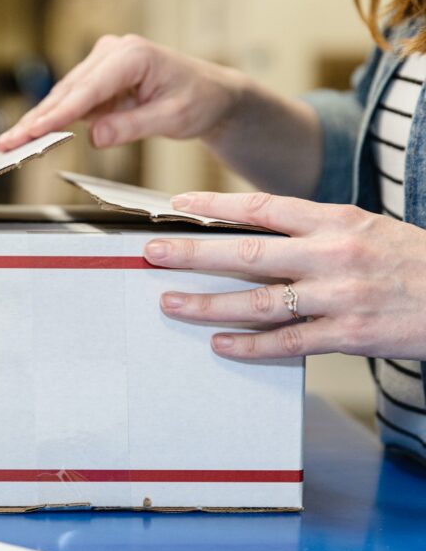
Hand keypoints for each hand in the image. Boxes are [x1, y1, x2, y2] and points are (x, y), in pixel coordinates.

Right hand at [0, 34, 245, 151]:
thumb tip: (95, 137)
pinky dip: (52, 120)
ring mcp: (102, 64)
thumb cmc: (199, 100)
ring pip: (63, 97)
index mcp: (131, 55)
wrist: (211, 94)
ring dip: (37, 122)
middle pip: (66, 93)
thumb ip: (132, 127)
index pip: (86, 91)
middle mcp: (112, 53)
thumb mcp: (172, 118)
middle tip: (6, 143)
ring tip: (9, 143)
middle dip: (35, 121)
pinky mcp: (98, 79)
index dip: (56, 115)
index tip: (31, 132)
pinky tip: (29, 135)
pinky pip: (71, 102)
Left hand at [144, 191, 425, 359]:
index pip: (262, 208)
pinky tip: (219, 343)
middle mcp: (333, 255)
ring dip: (208, 304)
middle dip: (192, 253)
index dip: (215, 206)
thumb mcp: (367, 228)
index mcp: (337, 221)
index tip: (177, 205)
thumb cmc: (413, 261)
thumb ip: (315, 230)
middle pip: (246, 253)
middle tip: (152, 252)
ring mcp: (339, 297)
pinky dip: (249, 345)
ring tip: (171, 303)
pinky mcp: (348, 334)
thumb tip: (255, 232)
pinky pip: (286, 342)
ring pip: (257, 302)